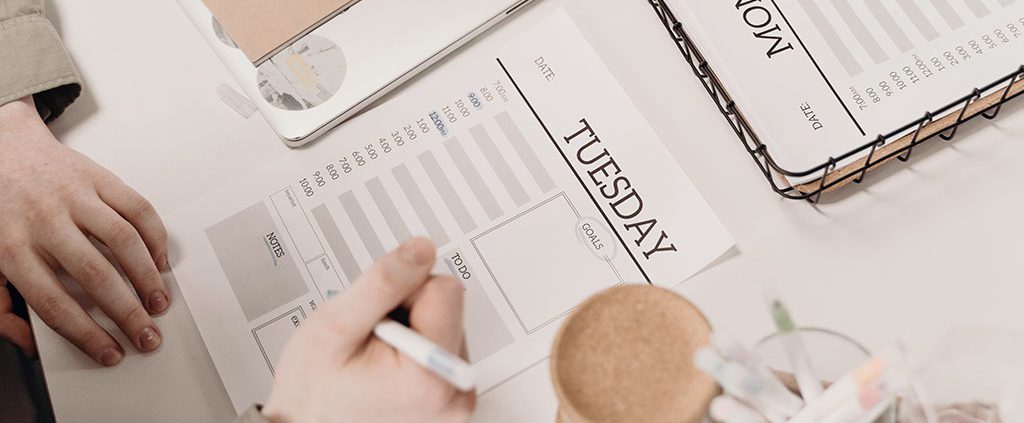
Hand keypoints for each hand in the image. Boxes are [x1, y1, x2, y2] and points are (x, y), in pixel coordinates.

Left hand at [0, 97, 169, 365]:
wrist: (0, 146)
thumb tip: (26, 343)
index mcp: (11, 247)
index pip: (54, 303)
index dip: (87, 334)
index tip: (110, 352)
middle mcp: (44, 220)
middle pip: (96, 275)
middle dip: (129, 313)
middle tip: (148, 335)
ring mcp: (74, 196)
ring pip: (124, 241)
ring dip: (148, 278)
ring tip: (159, 301)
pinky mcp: (98, 177)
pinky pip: (138, 208)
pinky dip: (155, 237)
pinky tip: (159, 259)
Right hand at [263, 238, 473, 422]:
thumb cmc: (314, 391)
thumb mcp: (336, 326)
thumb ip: (383, 283)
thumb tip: (422, 250)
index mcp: (433, 377)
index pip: (444, 288)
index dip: (403, 293)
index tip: (377, 320)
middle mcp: (457, 392)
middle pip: (447, 306)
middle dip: (407, 311)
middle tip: (371, 341)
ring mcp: (457, 397)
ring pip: (444, 323)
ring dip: (409, 330)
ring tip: (375, 357)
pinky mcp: (454, 396)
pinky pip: (443, 347)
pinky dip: (416, 348)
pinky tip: (388, 366)